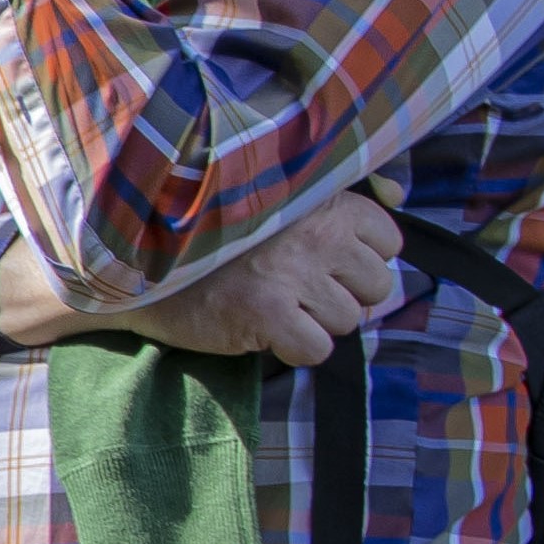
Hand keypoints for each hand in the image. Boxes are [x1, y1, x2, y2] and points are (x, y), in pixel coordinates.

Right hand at [120, 186, 408, 367]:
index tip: (320, 261)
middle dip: (341, 296)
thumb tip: (401, 192)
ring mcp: (293, 275)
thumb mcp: (283, 196)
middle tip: (296, 289)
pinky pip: (316, 351)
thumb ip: (342, 195)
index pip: (388, 244)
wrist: (143, 264)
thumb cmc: (219, 237)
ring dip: (314, 323)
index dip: (356, 262)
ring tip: (273, 305)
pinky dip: (293, 350)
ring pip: (348, 322)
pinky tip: (263, 329)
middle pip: (376, 288)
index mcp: (326, 203)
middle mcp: (317, 234)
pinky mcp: (267, 314)